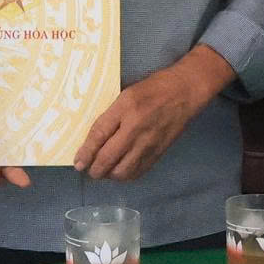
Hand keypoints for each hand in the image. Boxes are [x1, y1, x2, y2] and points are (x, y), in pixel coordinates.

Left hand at [75, 54, 222, 181]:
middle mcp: (136, 128)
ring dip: (110, 175)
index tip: (78, 163)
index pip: (99, 135)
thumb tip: (94, 138)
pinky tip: (121, 170)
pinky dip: (126, 175)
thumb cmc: (153, 88)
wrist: (184, 92)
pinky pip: (138, 171)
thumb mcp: (126, 94)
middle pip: (108, 158)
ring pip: (123, 171)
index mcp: (126, 108)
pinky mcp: (159, 152)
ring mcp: (149, 143)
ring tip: (105, 171)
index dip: (86, 152)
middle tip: (89, 170)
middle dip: (95, 169)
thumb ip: (111, 115)